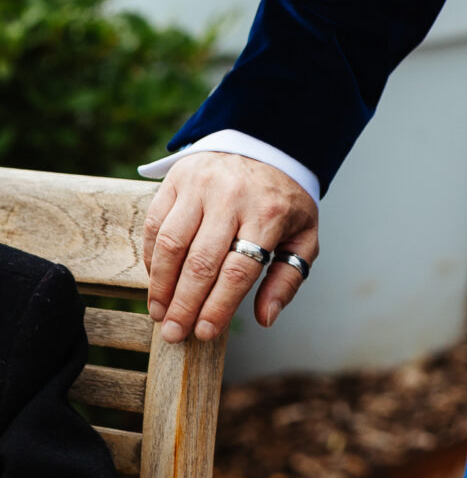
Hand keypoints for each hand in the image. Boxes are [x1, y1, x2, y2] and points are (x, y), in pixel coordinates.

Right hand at [142, 153, 319, 345]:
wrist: (266, 143)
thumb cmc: (282, 200)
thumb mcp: (302, 235)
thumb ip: (287, 278)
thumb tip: (266, 318)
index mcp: (269, 214)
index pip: (238, 271)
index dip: (218, 307)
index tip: (203, 333)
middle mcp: (233, 197)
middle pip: (201, 262)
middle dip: (184, 305)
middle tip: (173, 334)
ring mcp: (202, 185)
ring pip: (172, 244)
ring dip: (161, 285)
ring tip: (159, 313)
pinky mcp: (178, 177)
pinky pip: (155, 223)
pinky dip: (152, 256)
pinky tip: (156, 280)